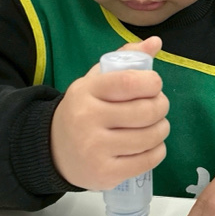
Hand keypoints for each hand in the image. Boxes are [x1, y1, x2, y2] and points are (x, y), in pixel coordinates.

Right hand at [50, 37, 169, 190]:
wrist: (52, 150)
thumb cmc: (83, 110)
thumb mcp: (95, 81)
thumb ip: (125, 59)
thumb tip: (156, 42)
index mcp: (86, 91)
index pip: (130, 82)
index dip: (153, 82)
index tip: (153, 85)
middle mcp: (88, 119)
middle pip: (146, 111)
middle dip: (161, 106)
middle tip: (158, 106)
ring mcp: (95, 149)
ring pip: (150, 136)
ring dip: (162, 129)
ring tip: (156, 125)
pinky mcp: (105, 174)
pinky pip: (147, 160)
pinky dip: (157, 150)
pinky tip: (150, 144)